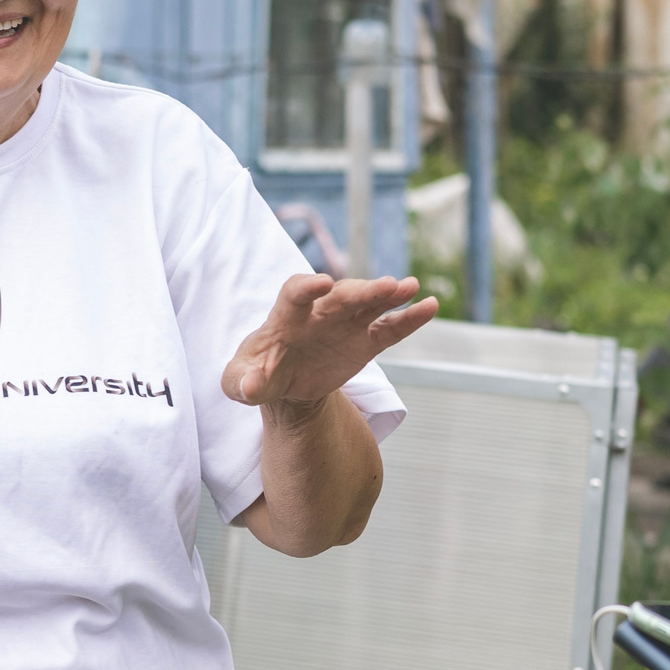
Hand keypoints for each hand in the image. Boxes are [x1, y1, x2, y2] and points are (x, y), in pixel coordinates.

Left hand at [223, 274, 437, 413]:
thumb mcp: (240, 382)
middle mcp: (319, 312)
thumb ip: (240, 382)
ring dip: (389, 295)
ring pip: (370, 304)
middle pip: (342, 295)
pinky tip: (429, 306)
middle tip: (386, 286)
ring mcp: (345, 323)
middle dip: (362, 291)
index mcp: (286, 317)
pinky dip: (409, 318)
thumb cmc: (258, 373)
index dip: (307, 287)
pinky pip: (390, 328)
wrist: (286, 382)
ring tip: (410, 288)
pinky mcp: (365, 340)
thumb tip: (248, 386)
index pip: (295, 294)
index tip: (323, 283)